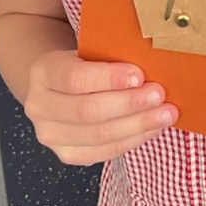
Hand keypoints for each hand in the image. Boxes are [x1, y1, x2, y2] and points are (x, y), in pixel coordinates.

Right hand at [23, 51, 177, 165]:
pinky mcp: (68, 154)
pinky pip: (104, 152)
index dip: (108, 78)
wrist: (62, 87)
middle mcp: (39, 106)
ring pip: (98, 135)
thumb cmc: (85, 64)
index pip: (74, 78)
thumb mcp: (89, 51)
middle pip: (87, 111)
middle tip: (159, 95)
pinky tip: (152, 128)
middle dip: (128, 104)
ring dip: (137, 125)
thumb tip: (153, 64)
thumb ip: (111, 57)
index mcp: (43, 72)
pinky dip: (133, 139)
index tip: (139, 75)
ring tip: (165, 113)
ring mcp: (51, 135)